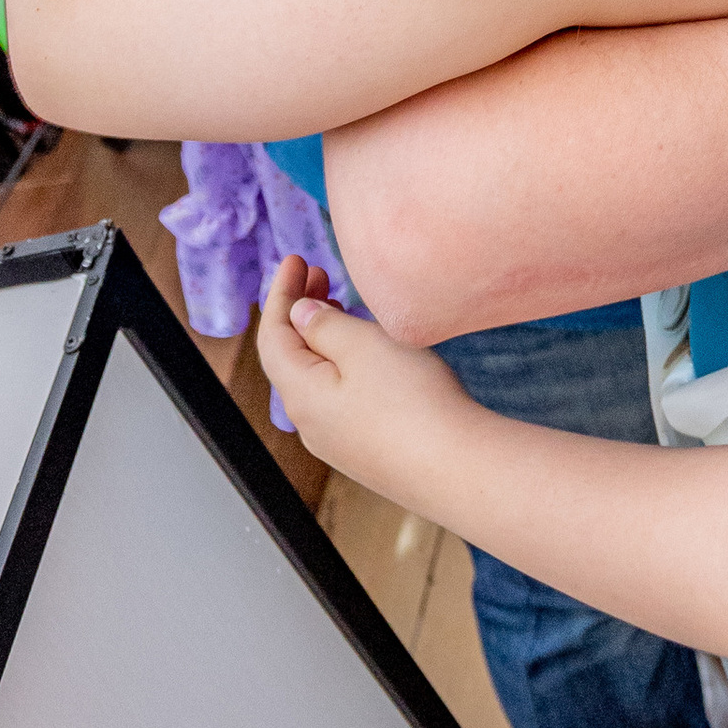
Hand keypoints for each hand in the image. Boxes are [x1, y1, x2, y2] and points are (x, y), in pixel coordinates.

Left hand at [258, 253, 473, 495]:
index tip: (295, 259)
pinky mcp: (364, 450)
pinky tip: (364, 352)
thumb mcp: (364, 345)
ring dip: (320, 337)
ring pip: (315, 378)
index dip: (280, 294)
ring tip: (338, 303)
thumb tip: (300, 316)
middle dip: (299, 312)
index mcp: (301, 394)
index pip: (273, 336)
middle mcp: (310, 423)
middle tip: (318, 272)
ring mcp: (337, 441)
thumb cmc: (411, 402)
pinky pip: (337, 397)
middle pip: (290, 358)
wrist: (455, 468)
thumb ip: (325, 326)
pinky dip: (338, 363)